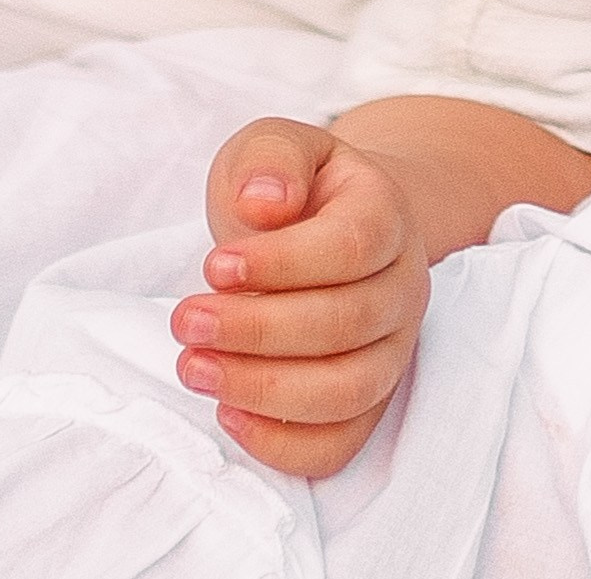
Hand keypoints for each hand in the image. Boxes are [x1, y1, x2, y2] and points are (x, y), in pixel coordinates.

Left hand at [171, 119, 428, 479]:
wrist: (327, 223)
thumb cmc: (292, 187)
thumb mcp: (273, 145)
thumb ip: (270, 158)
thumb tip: (265, 202)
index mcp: (386, 214)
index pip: (352, 247)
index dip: (282, 264)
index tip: (212, 266)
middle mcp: (404, 287)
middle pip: (346, 325)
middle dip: (256, 331)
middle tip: (186, 322)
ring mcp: (393, 351)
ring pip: (347, 391)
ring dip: (264, 389)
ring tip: (194, 368)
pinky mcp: (369, 403)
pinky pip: (339, 444)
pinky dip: (284, 444)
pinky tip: (228, 412)